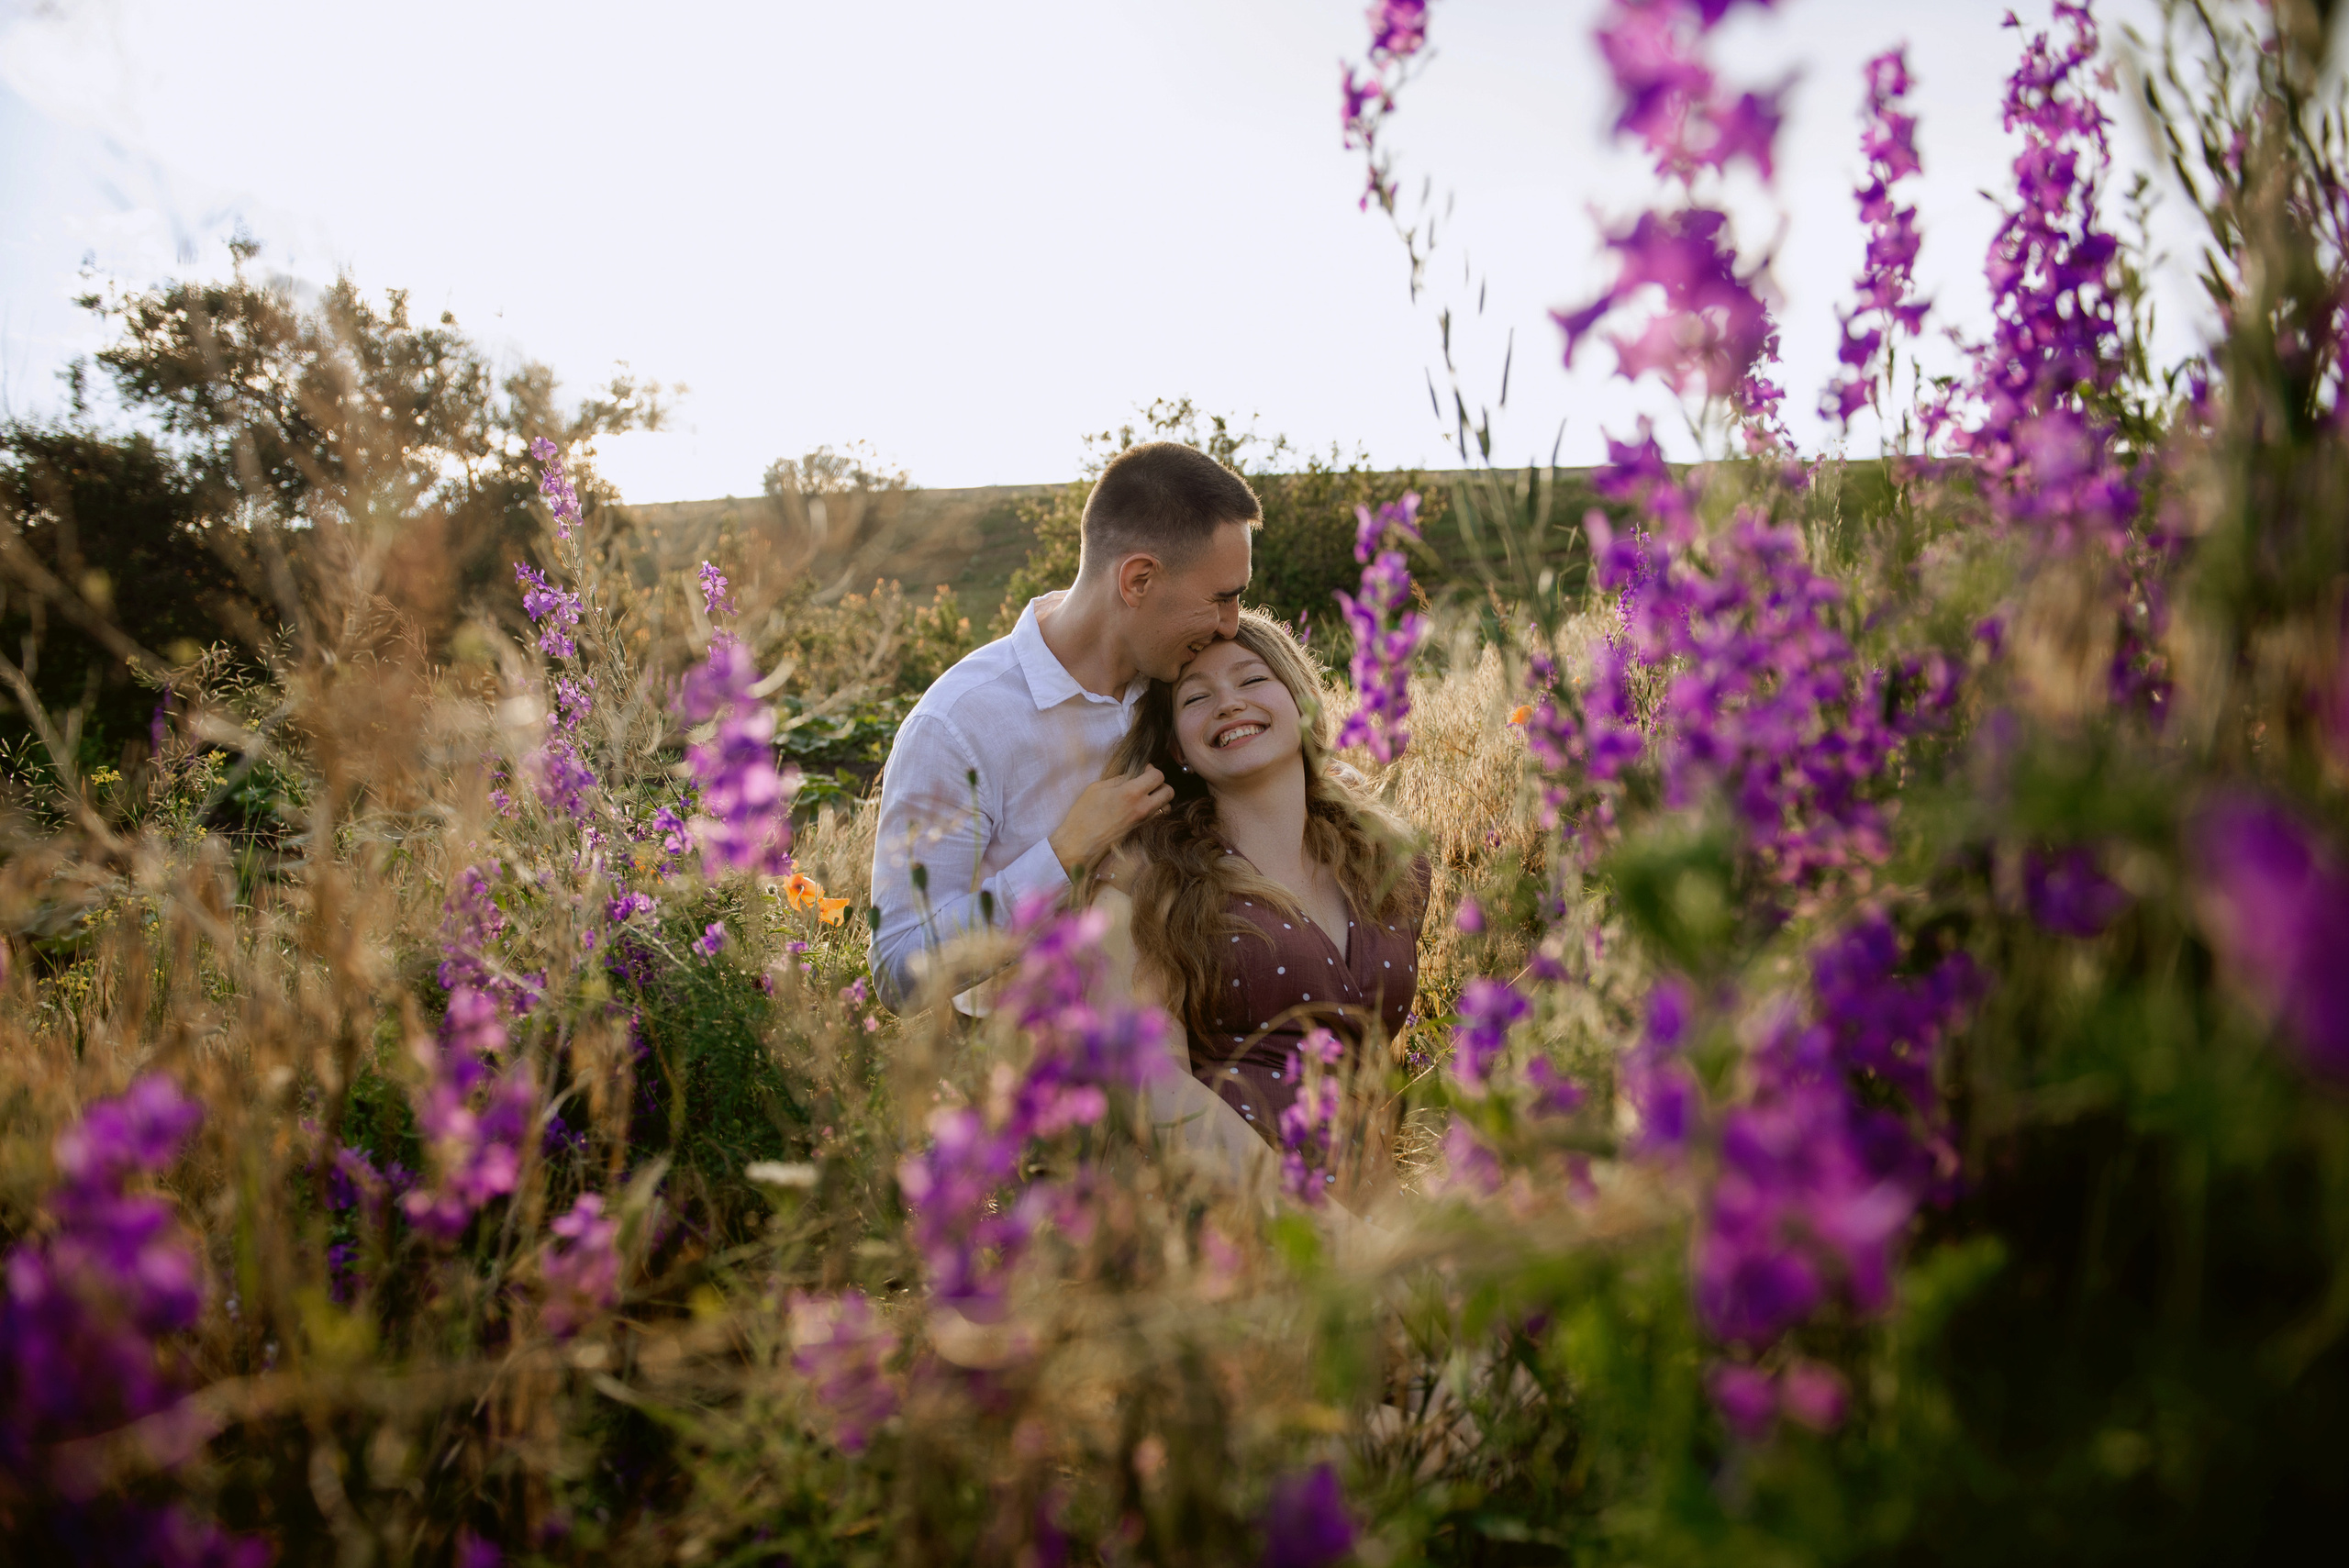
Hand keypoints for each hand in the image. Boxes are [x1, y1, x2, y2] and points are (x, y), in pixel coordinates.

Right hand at [1049, 767, 1172, 874]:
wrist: (1079, 845)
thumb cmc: (1083, 815)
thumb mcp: (1097, 788)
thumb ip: (1119, 779)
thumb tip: (1133, 775)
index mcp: (1131, 793)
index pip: (1158, 776)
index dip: (1152, 770)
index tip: (1143, 771)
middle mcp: (1142, 808)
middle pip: (1169, 791)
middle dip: (1160, 784)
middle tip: (1147, 784)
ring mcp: (1144, 823)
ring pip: (1167, 807)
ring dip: (1160, 800)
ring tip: (1145, 798)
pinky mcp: (1141, 833)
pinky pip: (1158, 819)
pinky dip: (1155, 812)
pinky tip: (1140, 810)